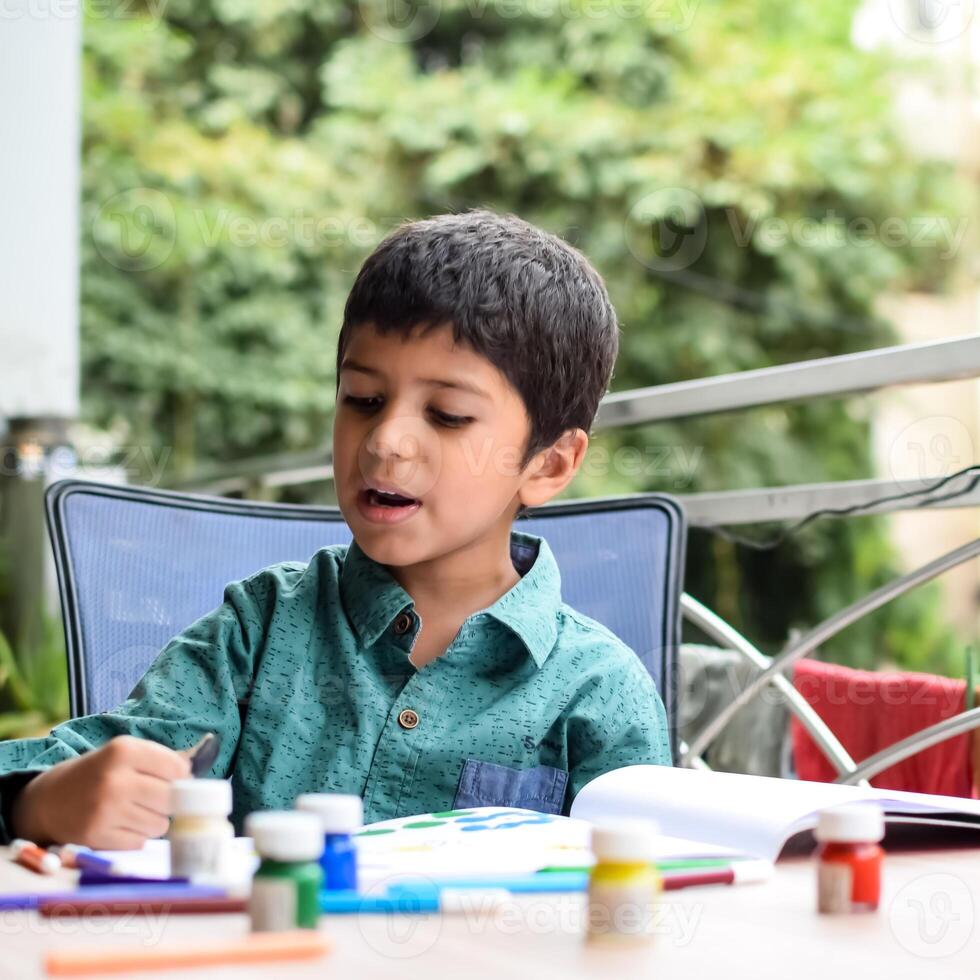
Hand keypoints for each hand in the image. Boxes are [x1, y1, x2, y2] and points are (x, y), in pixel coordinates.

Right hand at [10, 736, 191, 848]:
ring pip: (160, 825)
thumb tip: (199, 766)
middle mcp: (114, 779)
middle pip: (171, 798)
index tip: (171, 779)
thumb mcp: (125, 754)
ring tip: (133, 811)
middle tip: (152, 798)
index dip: (180, 777)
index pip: (178, 769)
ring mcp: (105, 810)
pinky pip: (140, 842)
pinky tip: (119, 826)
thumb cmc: (99, 774)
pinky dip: (136, 837)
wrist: (50, 800)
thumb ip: (163, 760)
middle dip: (168, 801)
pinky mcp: (97, 837)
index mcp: (123, 750)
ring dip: (153, 821)